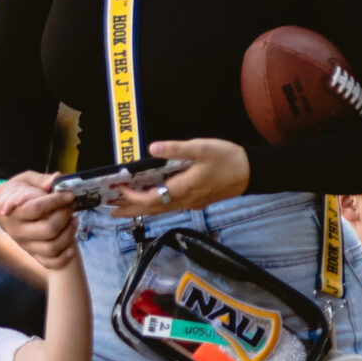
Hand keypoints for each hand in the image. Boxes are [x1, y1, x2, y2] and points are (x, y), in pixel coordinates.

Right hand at [0, 171, 78, 269]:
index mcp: (13, 212)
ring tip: (74, 220)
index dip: (56, 201)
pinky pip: (50, 263)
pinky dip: (63, 258)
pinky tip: (72, 247)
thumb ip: (41, 180)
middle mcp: (17, 231)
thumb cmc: (18, 191)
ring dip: (69, 234)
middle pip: (48, 229)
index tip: (69, 195)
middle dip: (65, 216)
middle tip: (71, 206)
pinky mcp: (33, 253)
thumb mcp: (25, 180)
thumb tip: (57, 178)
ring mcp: (26, 245)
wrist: (2, 206)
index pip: (37, 209)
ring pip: (52, 247)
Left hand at [108, 138, 251, 217]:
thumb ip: (175, 149)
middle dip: (130, 211)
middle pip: (152, 209)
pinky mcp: (197, 201)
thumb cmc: (228, 159)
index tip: (118, 187)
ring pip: (161, 210)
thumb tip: (152, 149)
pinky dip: (155, 206)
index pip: (149, 198)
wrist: (251, 172)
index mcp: (183, 188)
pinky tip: (152, 202)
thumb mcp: (201, 148)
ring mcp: (191, 202)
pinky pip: (170, 207)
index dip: (131, 196)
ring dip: (141, 210)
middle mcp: (184, 200)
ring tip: (125, 210)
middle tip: (110, 212)